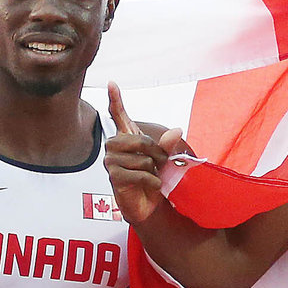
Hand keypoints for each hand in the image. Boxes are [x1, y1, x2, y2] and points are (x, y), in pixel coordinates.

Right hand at [104, 84, 185, 225]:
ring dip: (154, 171)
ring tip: (150, 177)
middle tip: (158, 167)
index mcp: (125, 138)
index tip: (112, 82)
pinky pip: (140, 175)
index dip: (115, 99)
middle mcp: (114, 146)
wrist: (148, 205)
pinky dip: (152, 182)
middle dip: (157, 155)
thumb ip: (168, 145)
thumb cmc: (153, 179)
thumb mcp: (164, 160)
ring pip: (143, 160)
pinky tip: (151, 186)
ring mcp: (111, 161)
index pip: (119, 115)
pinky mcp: (114, 177)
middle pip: (142, 141)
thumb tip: (177, 130)